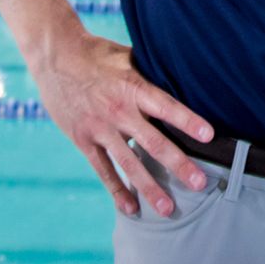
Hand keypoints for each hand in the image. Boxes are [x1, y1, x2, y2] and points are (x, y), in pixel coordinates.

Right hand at [30, 31, 216, 218]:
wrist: (55, 55)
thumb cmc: (97, 54)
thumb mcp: (127, 57)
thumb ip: (150, 74)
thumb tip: (182, 77)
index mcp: (133, 87)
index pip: (166, 106)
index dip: (188, 120)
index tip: (209, 136)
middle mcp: (118, 110)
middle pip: (153, 142)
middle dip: (178, 164)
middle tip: (199, 183)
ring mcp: (100, 128)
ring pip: (129, 163)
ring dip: (149, 187)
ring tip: (168, 210)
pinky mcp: (83, 139)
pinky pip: (102, 169)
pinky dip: (116, 190)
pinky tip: (131, 208)